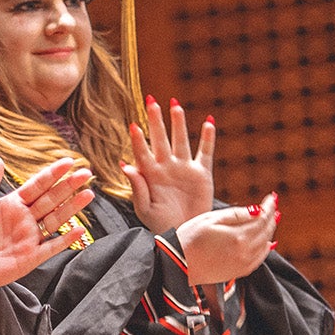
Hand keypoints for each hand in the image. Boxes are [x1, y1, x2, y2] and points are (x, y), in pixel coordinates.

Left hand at [0, 157, 94, 288]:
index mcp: (13, 204)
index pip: (37, 186)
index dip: (53, 174)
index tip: (69, 161)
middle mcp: (25, 219)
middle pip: (51, 200)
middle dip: (68, 186)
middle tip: (86, 173)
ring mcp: (30, 238)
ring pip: (56, 220)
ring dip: (72, 208)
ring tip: (88, 194)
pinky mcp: (31, 257)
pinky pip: (52, 247)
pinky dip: (66, 239)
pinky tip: (79, 230)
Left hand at [124, 97, 216, 232]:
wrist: (183, 234)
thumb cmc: (159, 224)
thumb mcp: (144, 208)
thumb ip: (136, 187)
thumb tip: (125, 165)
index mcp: (150, 174)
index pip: (142, 151)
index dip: (138, 138)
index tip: (133, 124)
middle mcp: (166, 167)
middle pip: (160, 138)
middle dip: (156, 121)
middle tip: (151, 100)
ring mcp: (184, 168)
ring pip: (181, 140)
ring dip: (178, 123)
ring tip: (175, 105)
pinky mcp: (202, 174)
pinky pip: (205, 152)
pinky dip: (208, 138)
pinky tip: (208, 122)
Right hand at [173, 194, 277, 284]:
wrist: (178, 265)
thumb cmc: (189, 239)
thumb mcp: (210, 219)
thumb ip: (236, 215)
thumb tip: (258, 210)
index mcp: (238, 236)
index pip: (262, 218)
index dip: (268, 206)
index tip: (272, 197)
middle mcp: (245, 251)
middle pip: (266, 231)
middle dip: (271, 217)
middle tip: (272, 206)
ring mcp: (243, 263)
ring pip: (265, 244)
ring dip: (269, 231)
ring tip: (270, 220)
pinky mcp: (239, 272)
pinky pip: (259, 259)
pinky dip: (266, 249)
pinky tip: (267, 242)